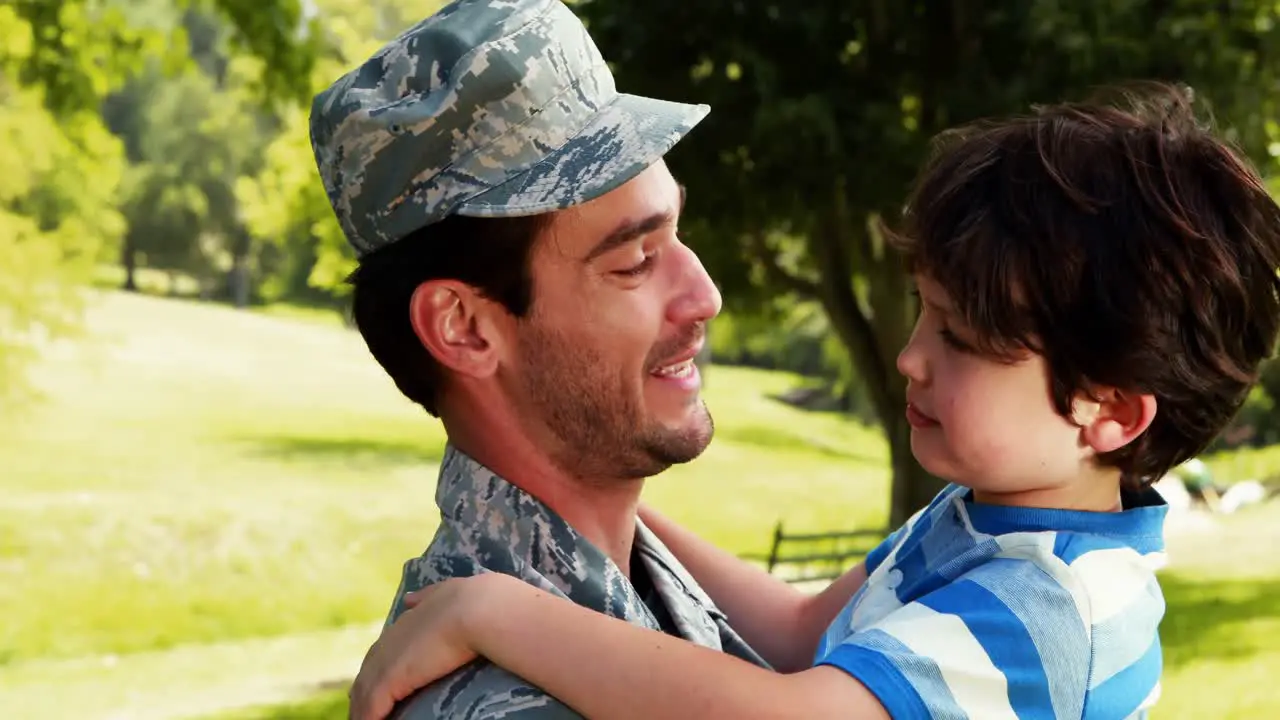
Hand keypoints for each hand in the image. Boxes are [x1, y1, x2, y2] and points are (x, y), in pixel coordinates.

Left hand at [348, 575, 490, 719]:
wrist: (477, 609)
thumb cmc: (473, 602)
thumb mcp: (445, 594)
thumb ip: (426, 597)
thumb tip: (409, 599)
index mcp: (402, 625)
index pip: (380, 655)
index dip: (375, 673)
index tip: (370, 688)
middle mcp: (388, 643)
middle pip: (365, 678)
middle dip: (362, 697)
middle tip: (361, 714)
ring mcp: (386, 662)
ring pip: (363, 696)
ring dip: (362, 712)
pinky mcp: (389, 680)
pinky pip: (371, 709)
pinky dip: (368, 719)